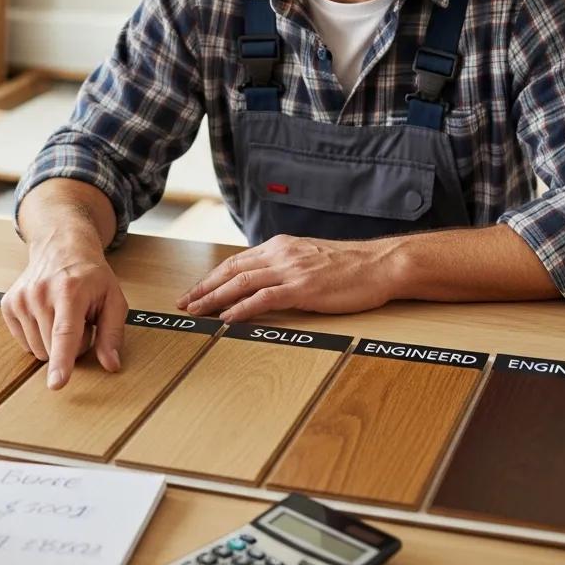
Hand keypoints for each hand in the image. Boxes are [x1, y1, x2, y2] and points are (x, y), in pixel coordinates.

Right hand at [1, 230, 127, 389]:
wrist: (61, 247)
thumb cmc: (90, 276)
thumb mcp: (113, 299)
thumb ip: (113, 333)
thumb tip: (111, 364)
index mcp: (70, 292)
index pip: (65, 334)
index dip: (62, 361)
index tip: (55, 384)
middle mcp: (40, 294)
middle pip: (52, 349)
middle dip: (71, 346)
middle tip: (80, 321)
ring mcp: (21, 299)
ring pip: (37, 350)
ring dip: (54, 343)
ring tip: (63, 317)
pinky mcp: (8, 304)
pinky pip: (24, 343)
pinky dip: (39, 336)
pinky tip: (47, 316)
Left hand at [176, 234, 396, 321]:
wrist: (380, 265)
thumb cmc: (350, 266)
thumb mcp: (309, 258)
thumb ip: (285, 266)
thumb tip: (264, 282)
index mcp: (280, 246)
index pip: (236, 261)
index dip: (212, 277)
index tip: (195, 290)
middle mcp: (280, 254)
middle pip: (231, 270)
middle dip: (204, 287)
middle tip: (184, 303)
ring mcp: (291, 270)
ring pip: (242, 283)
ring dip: (214, 298)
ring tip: (197, 311)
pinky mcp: (303, 288)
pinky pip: (264, 298)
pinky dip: (242, 309)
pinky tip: (227, 318)